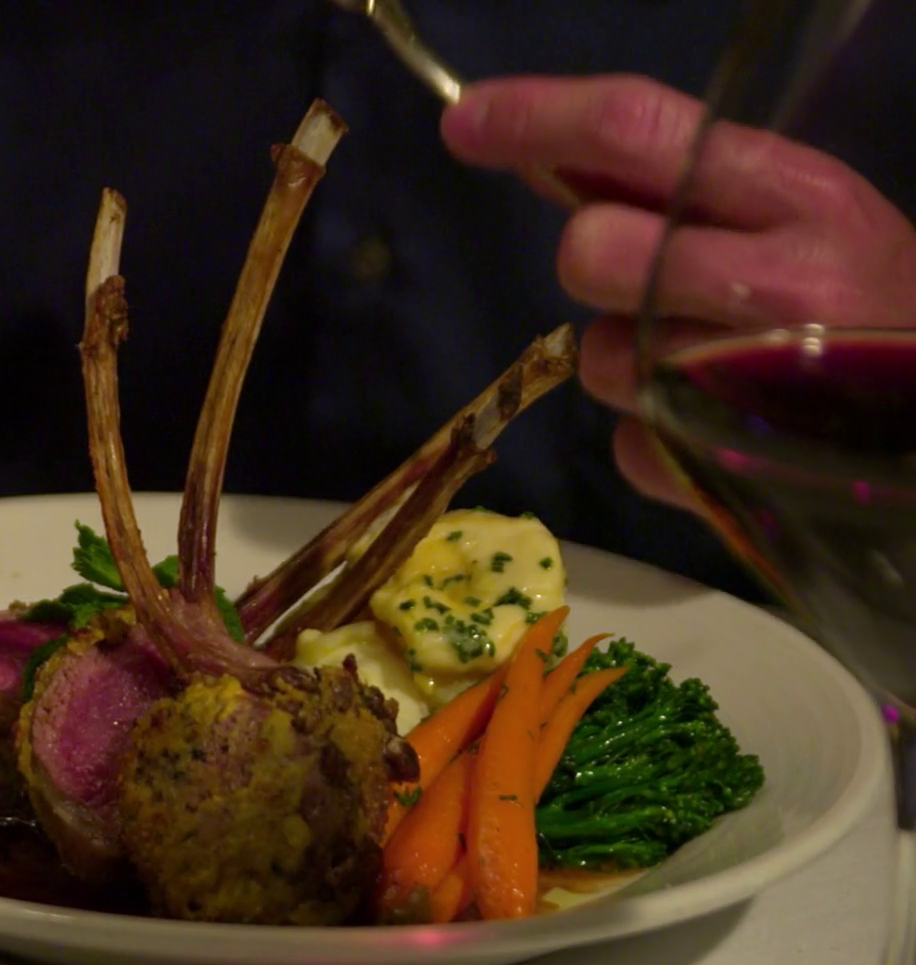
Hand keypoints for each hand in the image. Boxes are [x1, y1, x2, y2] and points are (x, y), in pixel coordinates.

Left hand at [440, 74, 915, 508]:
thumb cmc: (872, 307)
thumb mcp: (806, 216)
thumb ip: (690, 188)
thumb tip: (555, 158)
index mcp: (796, 194)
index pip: (638, 129)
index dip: (538, 118)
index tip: (463, 120)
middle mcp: (774, 283)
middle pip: (591, 250)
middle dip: (589, 258)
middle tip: (637, 272)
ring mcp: (744, 387)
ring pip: (600, 357)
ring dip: (630, 359)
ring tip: (713, 364)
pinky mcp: (719, 474)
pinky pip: (626, 445)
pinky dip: (654, 441)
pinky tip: (721, 429)